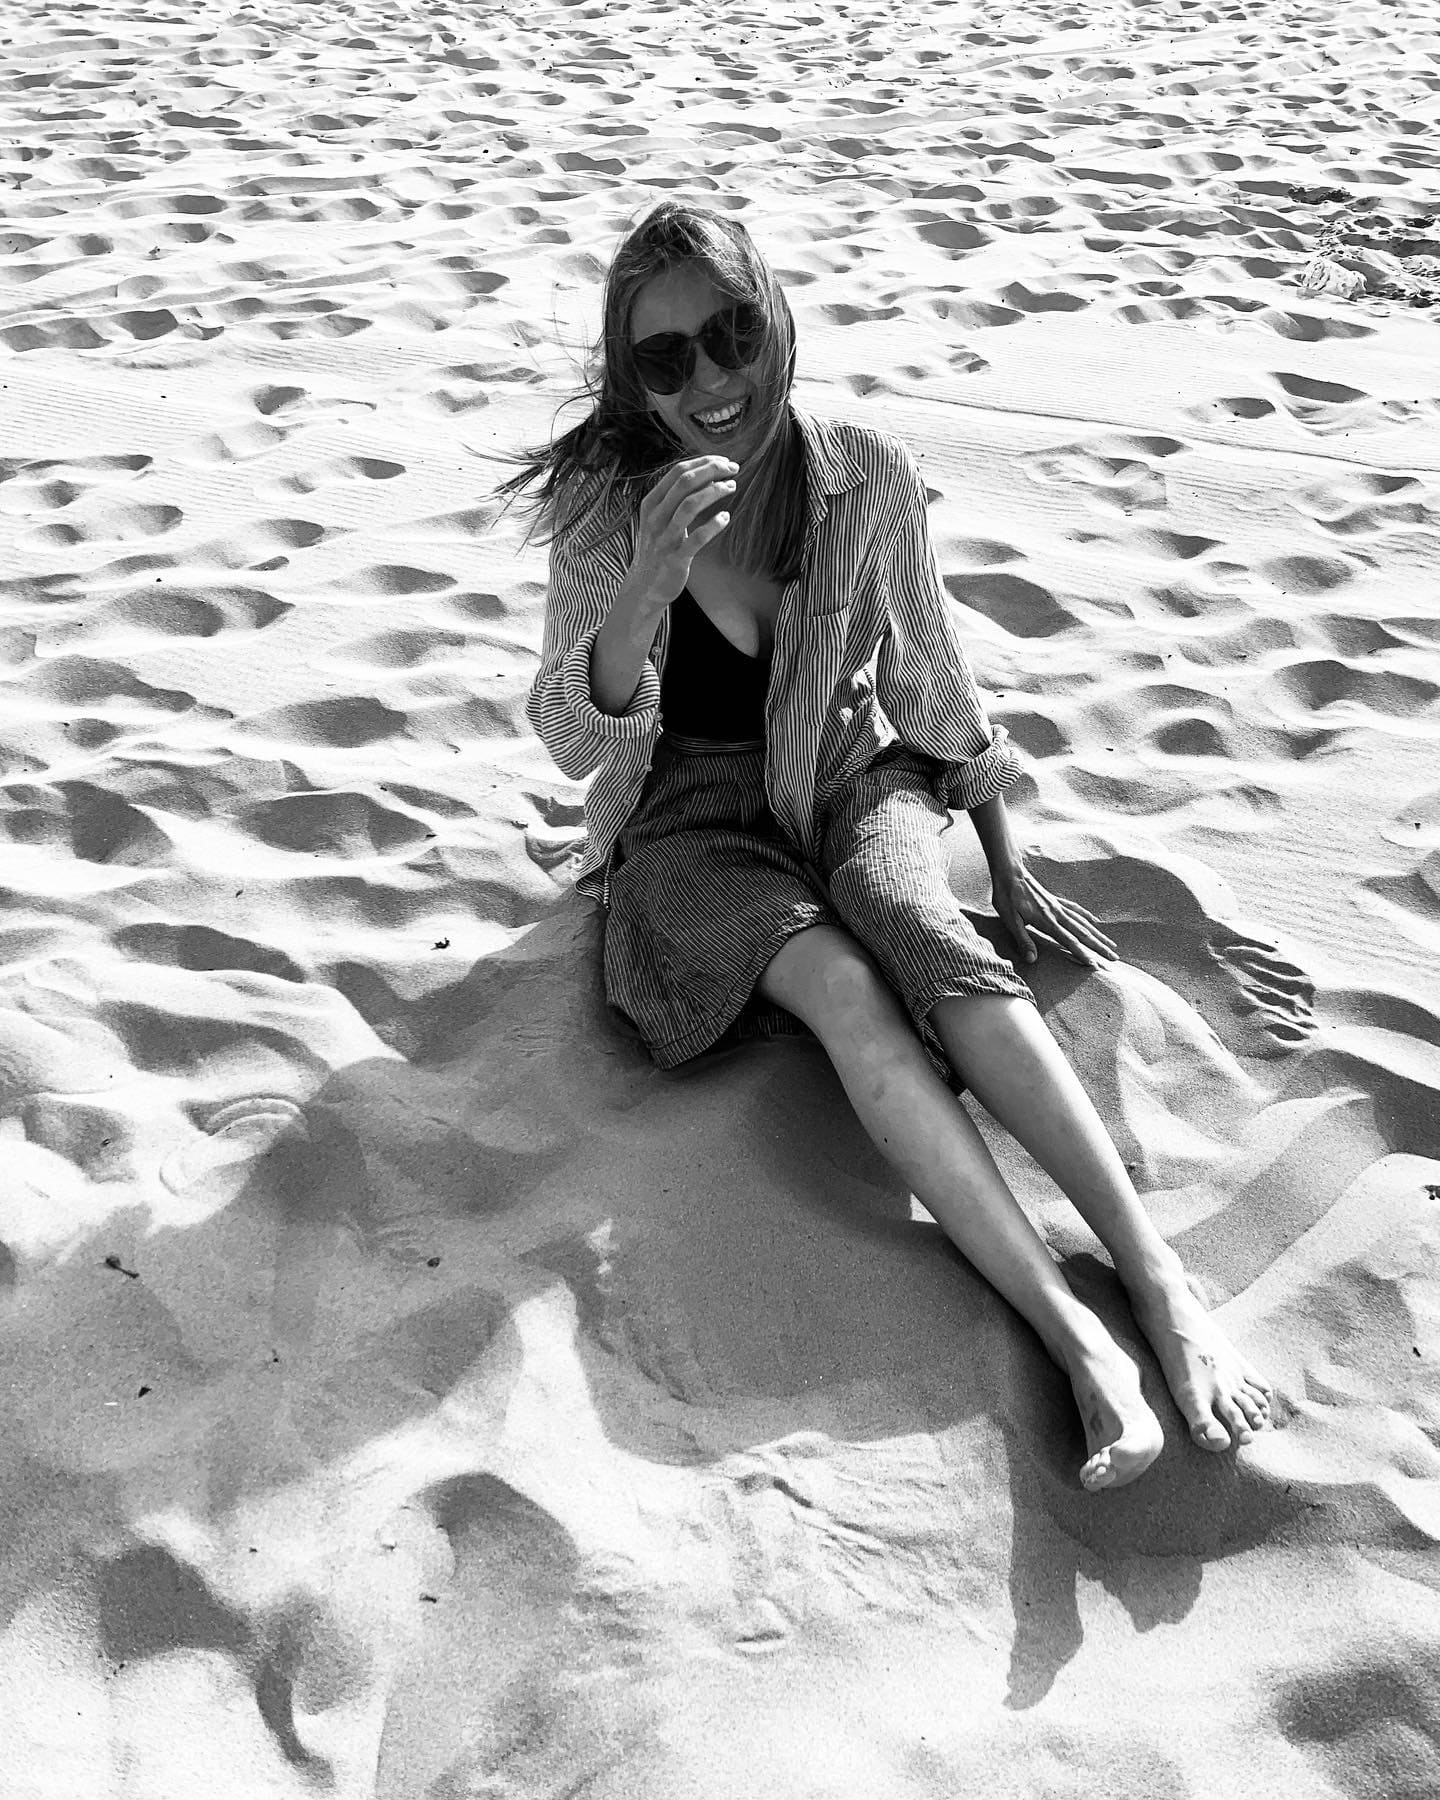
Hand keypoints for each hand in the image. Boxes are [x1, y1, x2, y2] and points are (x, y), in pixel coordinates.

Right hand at [628, 455, 738, 611]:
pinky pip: (696, 539)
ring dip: (714, 492)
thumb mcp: (659, 519)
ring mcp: (664, 538)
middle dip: (711, 471)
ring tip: (732, 487)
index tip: (724, 461)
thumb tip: (706, 474)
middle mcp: (655, 517)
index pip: (677, 472)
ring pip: (690, 505)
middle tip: (733, 469)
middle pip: (684, 483)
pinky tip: (726, 518)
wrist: (644, 587)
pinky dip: (713, 525)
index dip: (703, 462)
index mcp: (651, 503)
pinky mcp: (675, 559)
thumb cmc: (658, 548)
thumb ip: (677, 498)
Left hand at [991, 855, 1118, 968]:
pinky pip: (1075, 909)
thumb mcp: (1009, 920)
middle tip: (1114, 958)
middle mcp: (1057, 913)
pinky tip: (1094, 922)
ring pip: (1083, 922)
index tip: (1094, 965)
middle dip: (1099, 947)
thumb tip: (1032, 959)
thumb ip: (1022, 939)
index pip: (1068, 941)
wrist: (1010, 872)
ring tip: (1112, 944)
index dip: (1081, 954)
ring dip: (1098, 935)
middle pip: (1083, 933)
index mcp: (1046, 921)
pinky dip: (1086, 916)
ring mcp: (1057, 906)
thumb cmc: (1006, 896)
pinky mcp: (1055, 900)